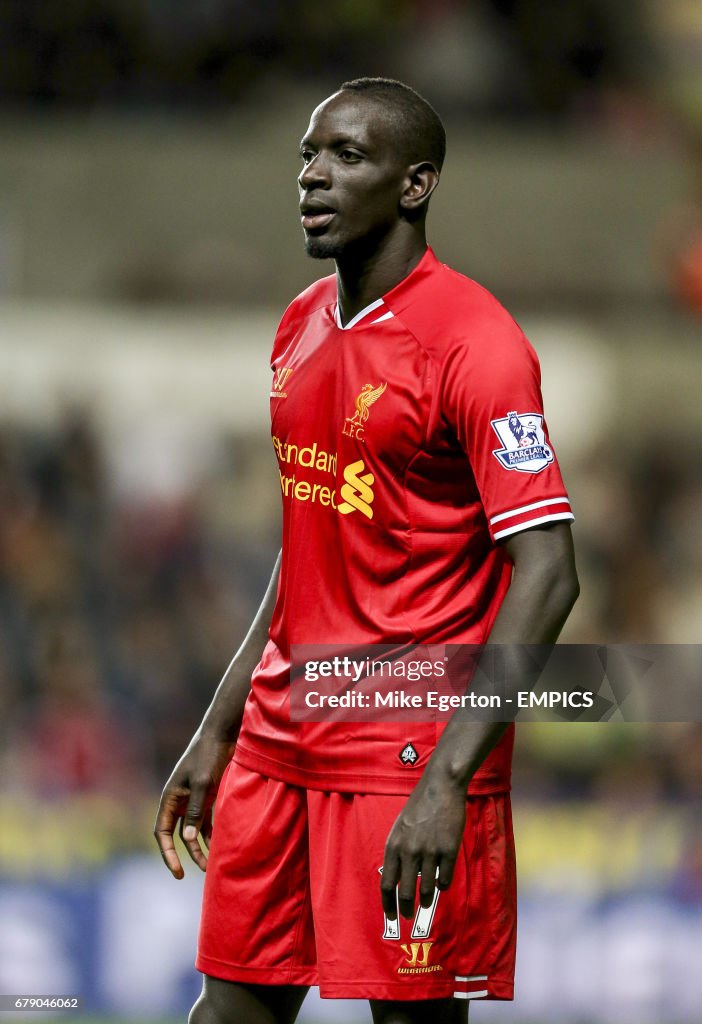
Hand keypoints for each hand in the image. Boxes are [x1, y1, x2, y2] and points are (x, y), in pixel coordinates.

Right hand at [153, 731, 233, 877]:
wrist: (222, 735)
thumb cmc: (208, 756)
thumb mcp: (201, 783)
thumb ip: (194, 811)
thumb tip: (187, 840)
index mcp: (170, 798)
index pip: (162, 833)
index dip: (168, 853)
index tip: (178, 871)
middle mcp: (179, 801)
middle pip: (177, 835)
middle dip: (185, 855)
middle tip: (196, 873)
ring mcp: (193, 799)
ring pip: (192, 831)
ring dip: (200, 847)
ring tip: (211, 866)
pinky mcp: (208, 796)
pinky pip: (206, 822)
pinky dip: (211, 835)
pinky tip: (220, 847)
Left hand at [381, 772, 465, 919]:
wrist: (440, 788)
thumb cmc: (419, 807)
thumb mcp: (400, 828)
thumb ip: (397, 852)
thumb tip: (397, 879)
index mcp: (394, 845)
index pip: (387, 884)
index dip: (388, 904)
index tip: (391, 916)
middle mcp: (409, 851)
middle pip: (405, 893)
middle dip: (406, 909)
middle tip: (409, 916)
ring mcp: (430, 851)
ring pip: (427, 889)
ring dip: (426, 900)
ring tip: (426, 902)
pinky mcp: (449, 850)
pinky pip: (445, 879)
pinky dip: (442, 885)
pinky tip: (442, 883)